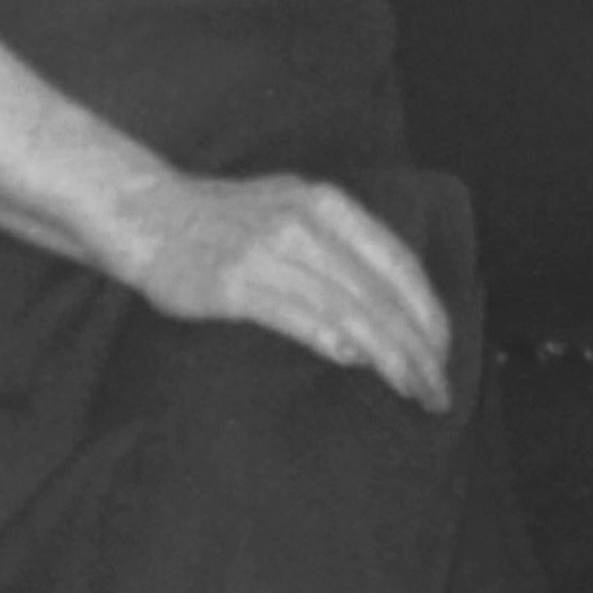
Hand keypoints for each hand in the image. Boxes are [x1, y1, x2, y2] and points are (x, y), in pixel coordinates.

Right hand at [120, 171, 453, 412]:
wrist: (148, 212)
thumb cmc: (226, 220)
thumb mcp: (290, 214)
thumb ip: (335, 257)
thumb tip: (372, 328)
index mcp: (324, 203)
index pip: (395, 261)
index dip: (426, 310)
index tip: (444, 352)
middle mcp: (304, 220)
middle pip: (377, 291)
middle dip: (415, 345)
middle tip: (437, 389)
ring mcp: (268, 250)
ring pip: (346, 308)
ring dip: (385, 354)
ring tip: (409, 388)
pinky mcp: (233, 282)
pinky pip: (295, 315)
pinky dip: (329, 339)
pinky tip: (351, 362)